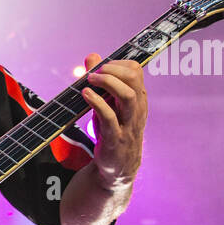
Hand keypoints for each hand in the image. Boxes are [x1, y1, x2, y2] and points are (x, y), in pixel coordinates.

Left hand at [79, 52, 146, 188]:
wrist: (117, 168)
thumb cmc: (113, 131)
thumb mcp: (107, 104)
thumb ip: (101, 80)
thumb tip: (92, 56)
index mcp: (138, 98)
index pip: (136, 70)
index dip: (116, 63)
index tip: (99, 66)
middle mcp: (136, 109)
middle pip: (134, 79)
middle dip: (112, 70)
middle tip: (93, 73)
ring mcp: (127, 124)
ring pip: (127, 96)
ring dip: (107, 83)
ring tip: (89, 80)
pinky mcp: (115, 138)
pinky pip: (110, 117)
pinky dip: (97, 103)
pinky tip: (85, 95)